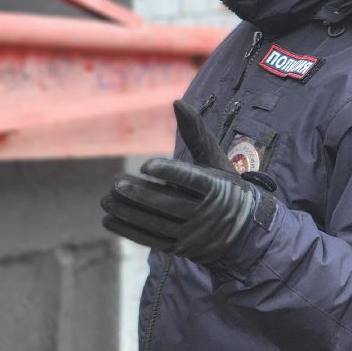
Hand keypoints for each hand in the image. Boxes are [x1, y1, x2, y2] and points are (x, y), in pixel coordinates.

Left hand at [100, 101, 264, 260]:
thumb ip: (195, 133)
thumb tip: (177, 102)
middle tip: (115, 183)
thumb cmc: (226, 188)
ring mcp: (192, 234)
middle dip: (141, 195)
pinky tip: (109, 219)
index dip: (170, 173)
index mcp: (217, 188)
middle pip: (170, 205)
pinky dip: (129, 231)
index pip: (192, 181)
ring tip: (106, 200)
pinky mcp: (180, 248)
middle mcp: (206, 213)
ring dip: (129, 213)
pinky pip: (152, 240)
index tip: (145, 165)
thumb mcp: (217, 161)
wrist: (245, 234)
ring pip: (158, 224)